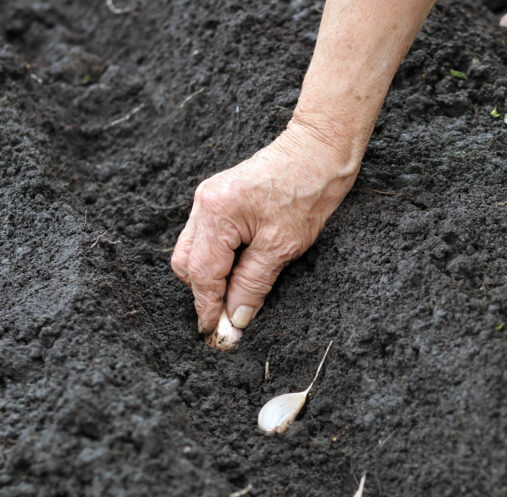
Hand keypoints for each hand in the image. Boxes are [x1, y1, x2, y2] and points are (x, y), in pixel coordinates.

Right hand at [171, 120, 358, 336]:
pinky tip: (240, 271)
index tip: (215, 334)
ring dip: (211, 278)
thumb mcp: (282, 247)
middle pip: (187, 264)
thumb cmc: (307, 191)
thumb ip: (252, 284)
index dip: (208, 308)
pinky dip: (218, 260)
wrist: (320, 151)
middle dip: (203, 293)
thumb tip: (235, 318)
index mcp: (216, 214)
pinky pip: (207, 239)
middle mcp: (204, 205)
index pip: (202, 274)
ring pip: (194, 252)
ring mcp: (209, 199)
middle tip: (228, 318)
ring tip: (237, 296)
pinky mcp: (220, 199)